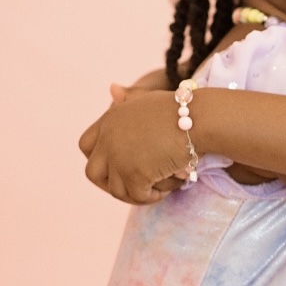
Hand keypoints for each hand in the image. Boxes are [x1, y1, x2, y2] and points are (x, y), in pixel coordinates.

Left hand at [80, 88, 191, 204]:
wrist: (200, 119)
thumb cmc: (183, 108)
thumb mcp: (149, 99)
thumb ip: (128, 99)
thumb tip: (112, 88)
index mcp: (110, 119)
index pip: (85, 145)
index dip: (99, 159)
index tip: (118, 165)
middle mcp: (108, 139)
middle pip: (92, 173)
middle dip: (111, 183)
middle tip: (135, 185)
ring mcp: (119, 158)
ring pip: (116, 190)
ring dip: (137, 193)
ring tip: (159, 186)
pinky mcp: (134, 174)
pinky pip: (138, 196)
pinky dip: (153, 196)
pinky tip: (170, 186)